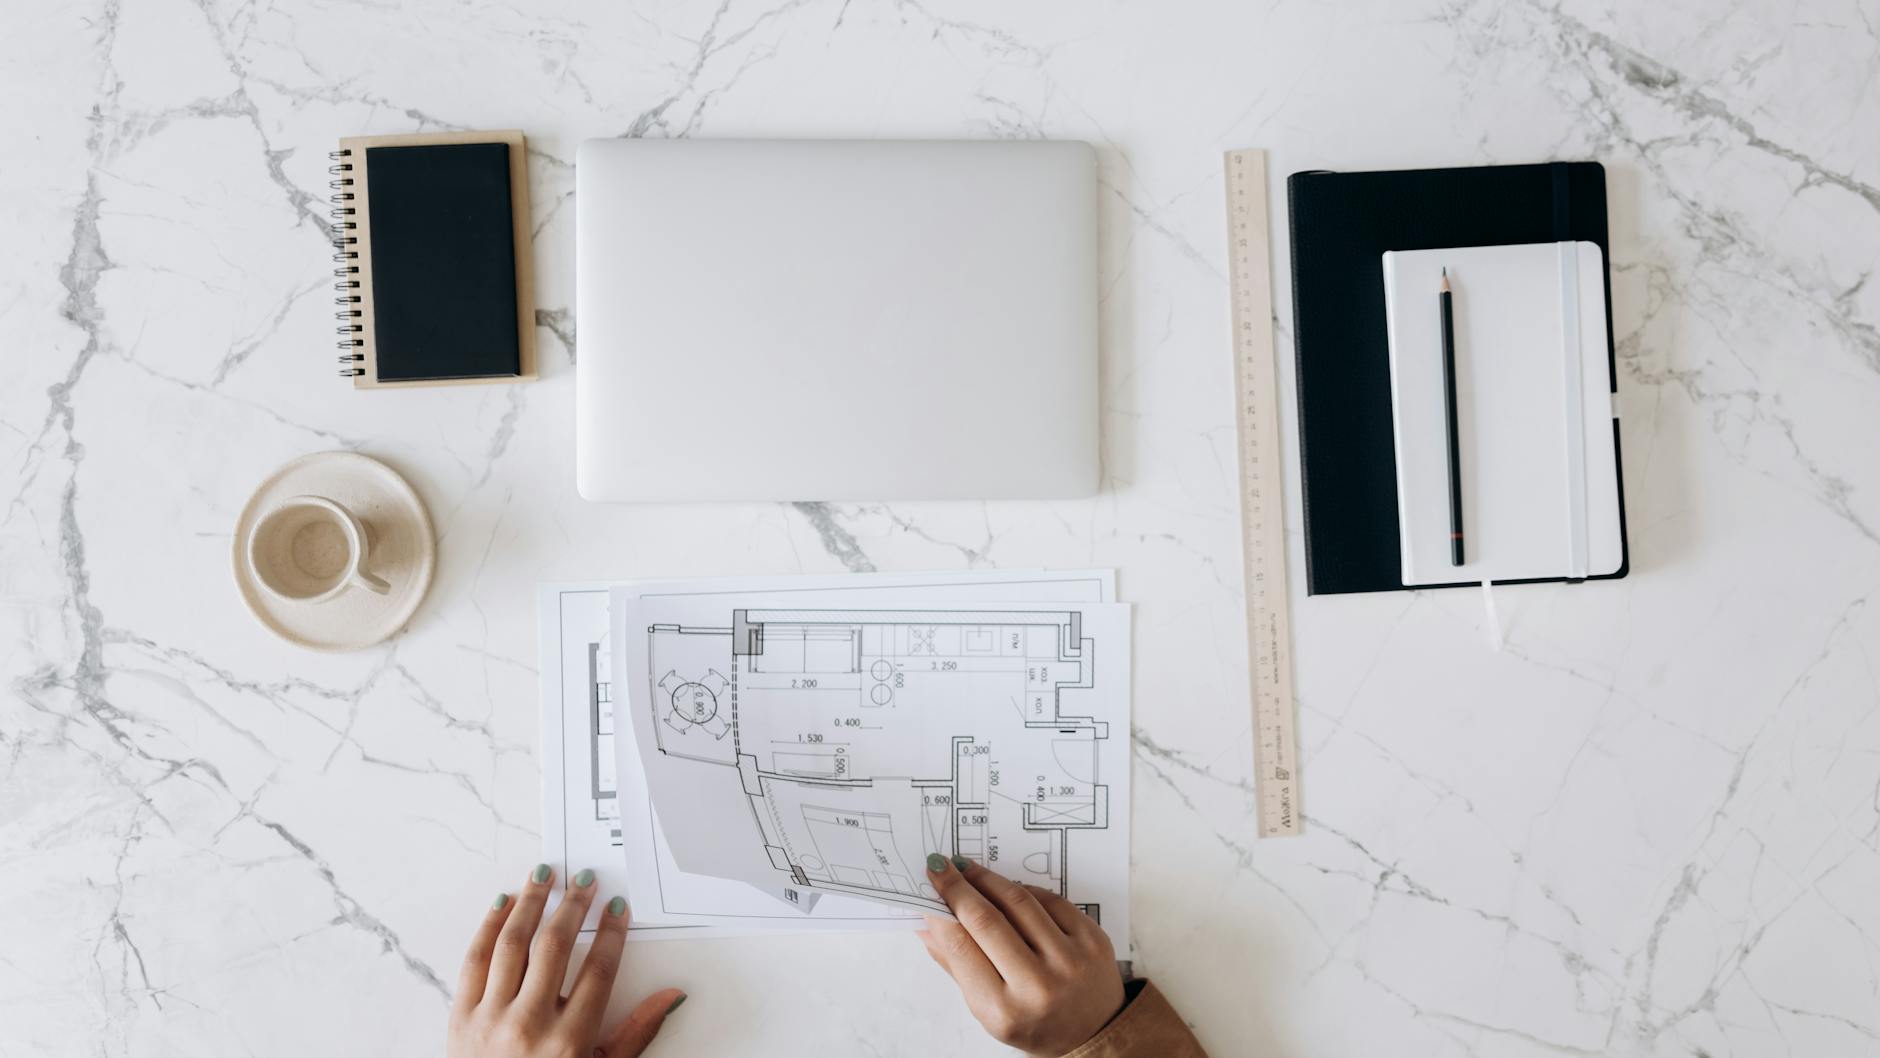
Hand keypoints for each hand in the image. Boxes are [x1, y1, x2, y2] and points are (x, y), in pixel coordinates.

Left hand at [448, 864, 685, 1057]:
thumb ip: (635, 1033)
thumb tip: (672, 996)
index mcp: (569, 1042)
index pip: (598, 971)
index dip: (611, 934)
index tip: (617, 908)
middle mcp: (528, 1026)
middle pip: (555, 947)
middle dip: (573, 906)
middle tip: (585, 880)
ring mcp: (490, 1019)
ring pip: (513, 944)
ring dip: (530, 902)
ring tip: (545, 875)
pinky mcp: (460, 1017)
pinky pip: (475, 960)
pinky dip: (489, 926)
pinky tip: (505, 903)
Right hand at [917, 855, 1124, 1056]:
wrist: (1095, 1032)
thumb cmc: (1036, 1023)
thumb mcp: (989, 1010)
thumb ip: (956, 966)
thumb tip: (927, 923)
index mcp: (1004, 1010)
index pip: (961, 948)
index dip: (940, 913)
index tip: (928, 891)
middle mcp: (1039, 986)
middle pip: (987, 920)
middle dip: (958, 888)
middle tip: (942, 868)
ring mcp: (1070, 960)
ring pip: (1019, 901)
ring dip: (988, 879)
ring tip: (969, 870)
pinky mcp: (1092, 939)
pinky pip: (1050, 899)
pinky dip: (1024, 889)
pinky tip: (1007, 888)